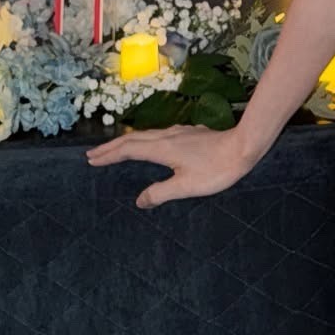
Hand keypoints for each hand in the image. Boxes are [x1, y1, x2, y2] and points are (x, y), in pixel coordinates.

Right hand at [85, 123, 264, 208]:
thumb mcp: (186, 187)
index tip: (92, 159)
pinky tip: (150, 145)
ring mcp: (179, 133)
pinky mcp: (189, 134)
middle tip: (93, 154)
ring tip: (115, 149)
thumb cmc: (216, 169)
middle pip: (133, 139)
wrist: (243, 147)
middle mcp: (167, 137)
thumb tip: (139, 200)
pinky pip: (158, 135)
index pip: (128, 150)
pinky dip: (143, 140)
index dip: (109, 155)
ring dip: (127, 142)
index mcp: (162, 148)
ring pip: (146, 135)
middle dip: (112, 147)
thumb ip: (160, 193)